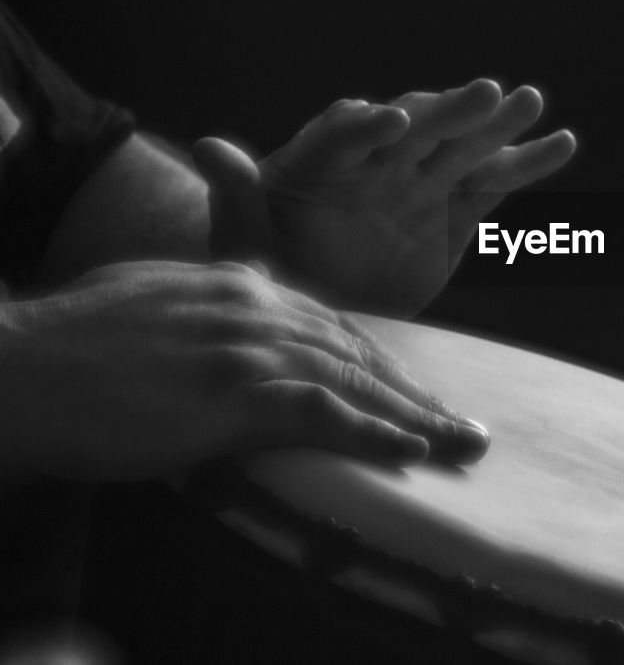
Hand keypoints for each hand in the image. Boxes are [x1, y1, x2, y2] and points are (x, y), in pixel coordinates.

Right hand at [0, 261, 488, 480]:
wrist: (20, 365)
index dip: (382, 365)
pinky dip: (372, 434)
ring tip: (462, 445)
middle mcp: (257, 309)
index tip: (416, 393)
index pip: (334, 327)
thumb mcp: (158, 299)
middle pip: (358, 353)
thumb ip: (213, 306)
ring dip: (416, 418)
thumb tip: (245, 310)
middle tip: (464, 425)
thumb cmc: (76, 343)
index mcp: (242, 286)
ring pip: (353, 382)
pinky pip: (322, 414)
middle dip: (416, 393)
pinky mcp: (231, 394)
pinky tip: (413, 452)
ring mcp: (247, 349)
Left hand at [193, 79, 575, 316]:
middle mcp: (375, 162)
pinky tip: (561, 143)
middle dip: (448, 112)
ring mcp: (419, 183)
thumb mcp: (242, 246)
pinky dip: (526, 164)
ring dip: (497, 124)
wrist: (314, 309)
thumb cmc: (268, 273)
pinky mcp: (454, 210)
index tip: (392, 124)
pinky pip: (493, 183)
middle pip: (415, 129)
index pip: (340, 136)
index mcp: (318, 164)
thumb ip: (235, 196)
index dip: (365, 127)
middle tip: (486, 93)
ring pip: (462, 146)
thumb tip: (206, 147)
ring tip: (531, 102)